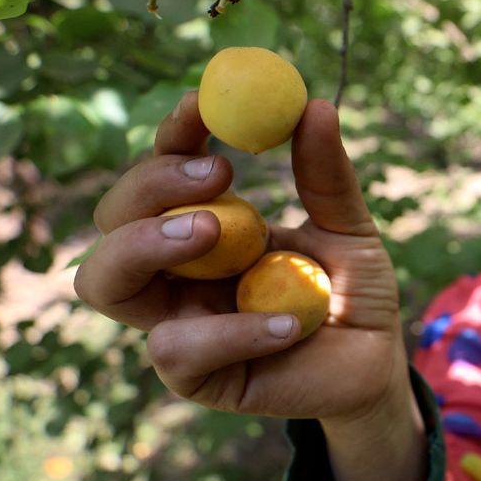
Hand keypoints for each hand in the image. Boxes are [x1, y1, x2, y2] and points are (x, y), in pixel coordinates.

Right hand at [74, 92, 407, 422]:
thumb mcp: (348, 227)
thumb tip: (315, 106)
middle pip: (113, 220)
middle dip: (150, 187)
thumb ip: (327, 176)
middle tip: (218, 173)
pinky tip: (288, 325)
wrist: (376, 360)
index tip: (204, 104)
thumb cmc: (353, 292)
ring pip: (104, 283)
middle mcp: (179, 272)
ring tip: (213, 231)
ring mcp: (180, 321)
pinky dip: (230, 331)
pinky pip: (176, 349)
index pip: (164, 173)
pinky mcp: (197, 376)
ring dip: (145, 246)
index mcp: (207, 226)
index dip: (174, 135)